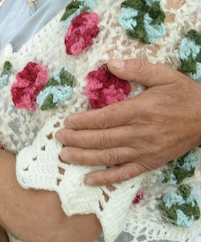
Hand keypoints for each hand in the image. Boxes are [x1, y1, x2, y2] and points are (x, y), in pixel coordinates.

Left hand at [56, 58, 200, 184]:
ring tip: (65, 156)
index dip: (84, 122)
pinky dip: (106, 178)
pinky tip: (89, 179)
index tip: (67, 122)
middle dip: (78, 140)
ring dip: (85, 158)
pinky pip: (126, 173)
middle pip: (104, 139)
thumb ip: (137, 68)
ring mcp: (146, 150)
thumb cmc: (183, 94)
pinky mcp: (151, 162)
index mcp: (142, 110)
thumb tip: (110, 63)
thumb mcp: (163, 75)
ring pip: (110, 157)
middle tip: (59, 139)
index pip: (106, 118)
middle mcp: (141, 133)